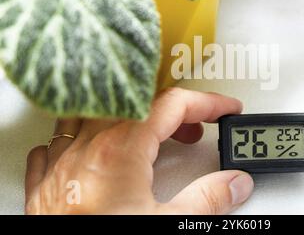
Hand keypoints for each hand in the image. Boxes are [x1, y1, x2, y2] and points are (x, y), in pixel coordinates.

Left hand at [25, 88, 253, 214]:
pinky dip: (82, 138)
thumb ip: (207, 200)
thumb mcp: (167, 225)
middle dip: (174, 113)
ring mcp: (61, 164)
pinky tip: (94, 150)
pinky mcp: (45, 185)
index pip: (173, 105)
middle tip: (195, 131)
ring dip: (129, 119)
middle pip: (137, 105)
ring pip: (95, 114)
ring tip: (149, 134)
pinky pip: (58, 143)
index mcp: (119, 151)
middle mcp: (86, 149)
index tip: (225, 110)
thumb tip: (234, 184)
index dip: (207, 103)